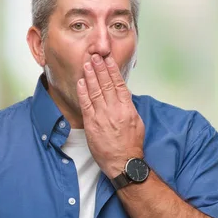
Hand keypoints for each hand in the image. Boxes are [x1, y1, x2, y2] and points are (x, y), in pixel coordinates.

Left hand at [76, 54, 144, 178]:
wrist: (124, 162)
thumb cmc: (131, 145)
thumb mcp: (136, 123)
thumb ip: (129, 107)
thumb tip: (125, 95)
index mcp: (127, 108)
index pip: (119, 84)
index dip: (112, 71)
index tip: (108, 60)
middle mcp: (114, 110)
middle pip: (106, 84)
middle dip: (100, 68)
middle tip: (95, 56)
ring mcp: (102, 116)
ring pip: (95, 91)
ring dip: (91, 76)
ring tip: (87, 64)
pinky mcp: (92, 124)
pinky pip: (86, 104)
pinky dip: (83, 92)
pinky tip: (81, 82)